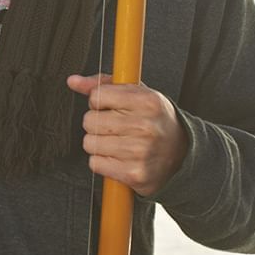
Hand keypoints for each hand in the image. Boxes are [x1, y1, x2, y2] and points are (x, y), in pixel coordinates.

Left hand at [67, 74, 186, 196]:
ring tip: (118, 142)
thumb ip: (104, 84)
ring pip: (89, 143)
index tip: (110, 107)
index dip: (99, 102)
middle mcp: (145, 126)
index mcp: (147, 101)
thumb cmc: (154, 121)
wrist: (181, 153)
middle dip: (97, 124)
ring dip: (98, 143)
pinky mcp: (133, 174)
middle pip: (90, 121)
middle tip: (115, 127)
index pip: (98, 96)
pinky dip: (102, 162)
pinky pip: (95, 163)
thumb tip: (73, 81)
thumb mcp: (136, 94)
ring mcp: (140, 151)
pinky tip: (118, 157)